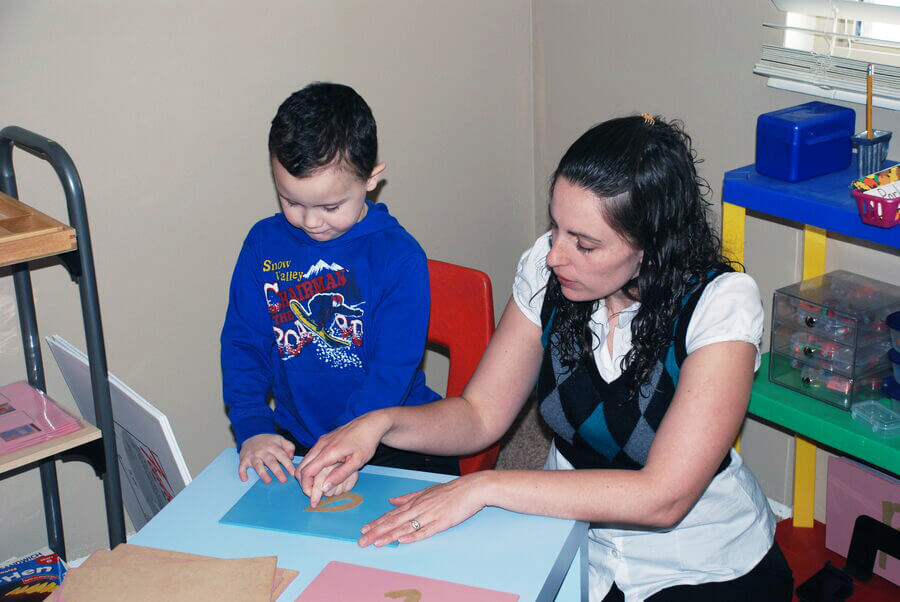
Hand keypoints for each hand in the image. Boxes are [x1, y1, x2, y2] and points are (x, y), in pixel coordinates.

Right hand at [238, 433, 295, 482]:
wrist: (252, 434)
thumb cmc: (269, 440)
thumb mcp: (281, 440)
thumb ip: (289, 447)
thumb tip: (291, 457)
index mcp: (273, 447)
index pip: (282, 456)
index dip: (288, 465)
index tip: (293, 474)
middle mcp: (263, 451)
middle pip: (271, 462)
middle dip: (277, 471)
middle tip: (283, 480)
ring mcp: (253, 455)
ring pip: (258, 465)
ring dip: (262, 473)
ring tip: (268, 481)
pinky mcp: (244, 459)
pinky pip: (241, 466)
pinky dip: (242, 472)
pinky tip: (244, 479)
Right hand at [297, 411, 390, 501]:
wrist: (371, 423)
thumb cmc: (366, 442)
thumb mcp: (357, 462)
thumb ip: (340, 475)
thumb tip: (324, 488)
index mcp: (328, 451)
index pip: (307, 472)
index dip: (307, 487)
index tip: (313, 498)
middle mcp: (321, 445)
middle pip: (301, 467)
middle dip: (304, 483)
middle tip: (313, 495)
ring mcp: (321, 441)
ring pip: (305, 461)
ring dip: (307, 475)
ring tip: (317, 487)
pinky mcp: (324, 439)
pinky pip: (311, 455)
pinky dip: (311, 467)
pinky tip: (321, 474)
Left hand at [358, 473, 487, 546]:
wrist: (471, 488)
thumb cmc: (451, 490)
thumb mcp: (426, 491)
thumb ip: (408, 497)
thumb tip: (392, 500)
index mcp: (415, 501)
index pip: (392, 514)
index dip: (377, 523)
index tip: (364, 530)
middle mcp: (419, 508)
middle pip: (394, 522)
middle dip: (377, 532)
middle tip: (362, 541)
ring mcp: (430, 515)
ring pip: (406, 527)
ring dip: (390, 536)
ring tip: (376, 543)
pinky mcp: (441, 522)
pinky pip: (425, 531)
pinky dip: (413, 536)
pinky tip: (402, 540)